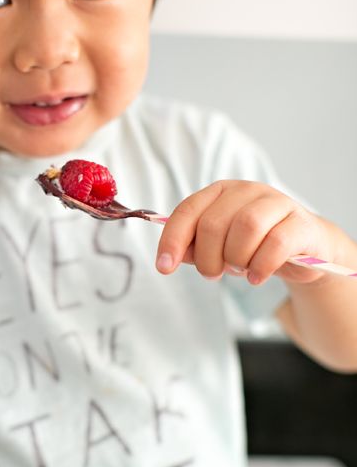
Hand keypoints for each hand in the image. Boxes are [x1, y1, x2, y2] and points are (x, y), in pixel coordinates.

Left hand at [156, 180, 332, 284]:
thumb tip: (172, 256)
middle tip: (214, 273)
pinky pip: (275, 243)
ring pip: (246, 228)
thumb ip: (193, 248)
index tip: (164, 268)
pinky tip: (257, 276)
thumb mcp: (218, 248)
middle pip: (213, 223)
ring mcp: (276, 202)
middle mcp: (246, 191)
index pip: (187, 211)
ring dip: (237, 259)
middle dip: (208, 258)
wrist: (303, 249)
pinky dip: (261, 266)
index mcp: (220, 192)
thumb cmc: (254, 246)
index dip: (172, 240)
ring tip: (241, 270)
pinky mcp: (300, 222)